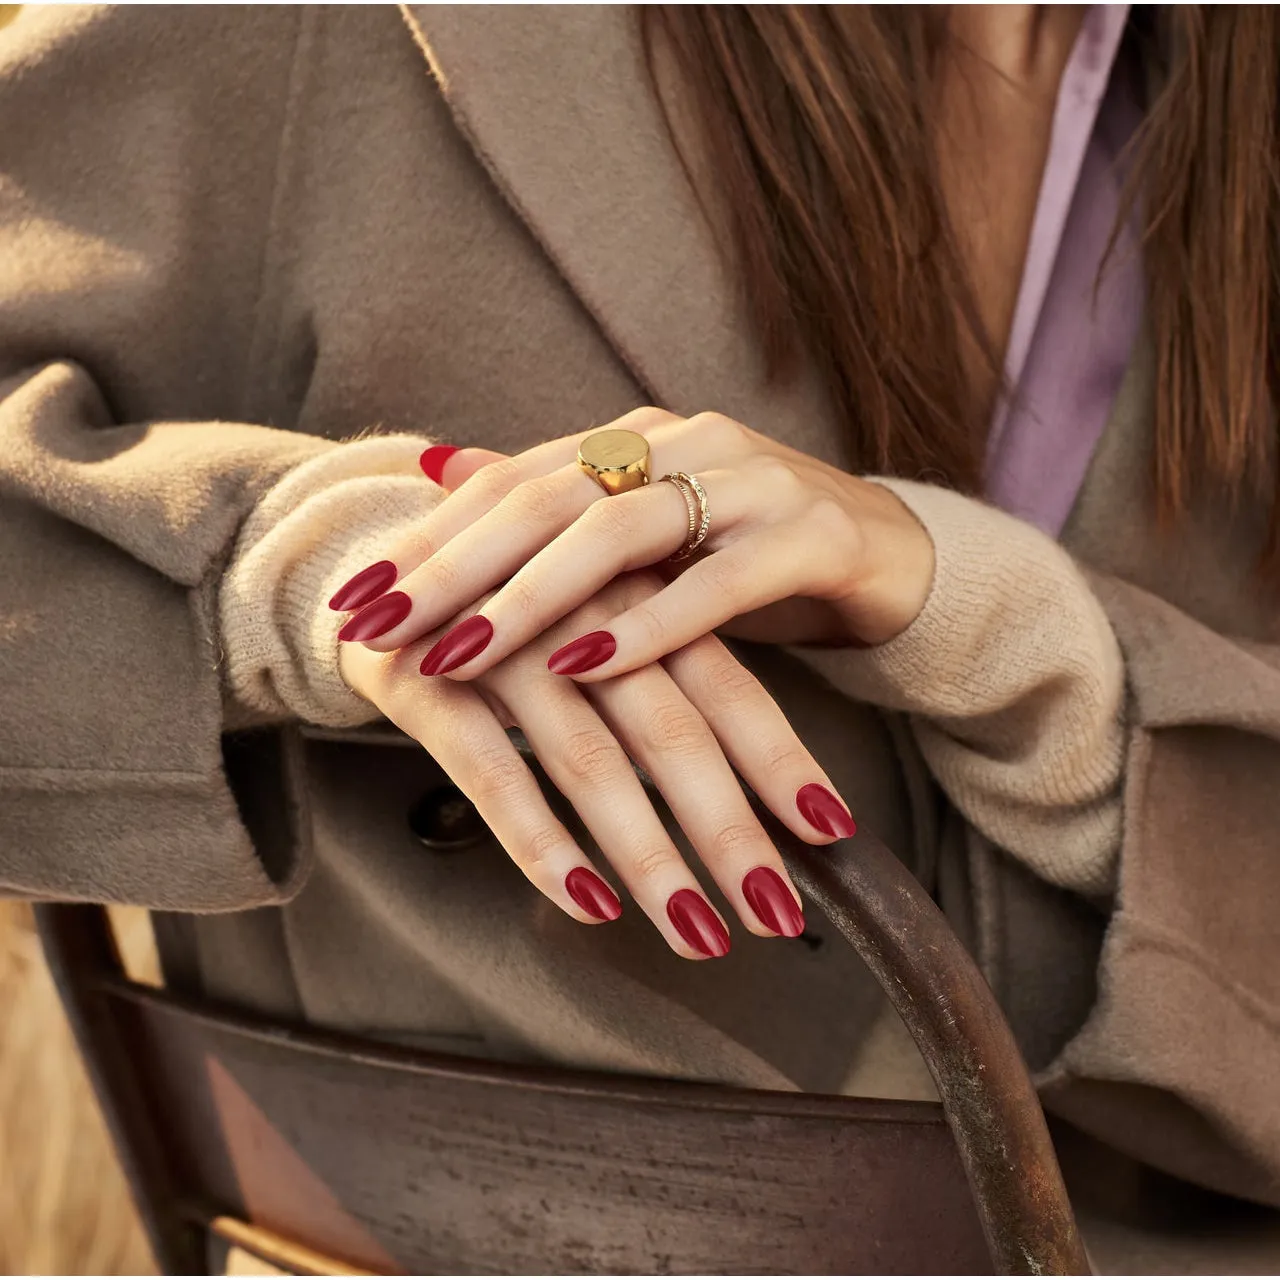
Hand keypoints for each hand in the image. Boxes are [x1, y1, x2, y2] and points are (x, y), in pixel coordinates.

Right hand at [337, 570, 857, 959]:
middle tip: (776, 914)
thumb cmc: (510, 611)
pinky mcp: (426, 681)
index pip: (726, 683)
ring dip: (647, 853)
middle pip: (671, 730)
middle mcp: (579, 616)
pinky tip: (586, 902)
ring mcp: (500, 645)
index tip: (831, 832)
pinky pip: (491, 770)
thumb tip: (752, 789)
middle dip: (729, 829)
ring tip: (696, 932)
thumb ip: (664, 684)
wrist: (376, 565)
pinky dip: (540, 839)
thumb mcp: (595, 628)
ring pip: (589, 759)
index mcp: (635, 595)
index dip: (779, 759)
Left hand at [347, 407, 934, 682]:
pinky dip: (648, 628)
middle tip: (371, 626)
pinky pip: (718, 583)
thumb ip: (549, 505)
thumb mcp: (645, 535)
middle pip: (545, 497)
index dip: (429, 539)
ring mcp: (750, 481)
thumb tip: (434, 469)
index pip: (509, 481)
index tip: (353, 599)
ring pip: (620, 529)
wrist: (893, 555)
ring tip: (457, 654)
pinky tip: (584, 668)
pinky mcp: (811, 534)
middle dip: (450, 566)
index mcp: (634, 439)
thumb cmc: (749, 557)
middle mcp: (684, 442)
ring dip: (531, 598)